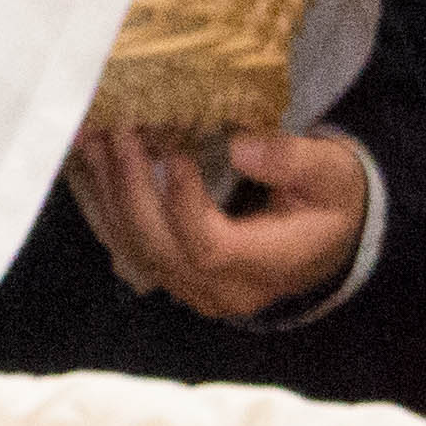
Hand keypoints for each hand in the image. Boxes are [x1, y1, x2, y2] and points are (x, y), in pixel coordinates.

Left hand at [64, 125, 368, 323]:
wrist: (324, 240)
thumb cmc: (331, 202)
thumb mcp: (332, 175)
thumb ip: (294, 162)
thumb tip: (241, 147)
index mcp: (269, 266)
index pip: (210, 247)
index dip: (184, 203)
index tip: (174, 152)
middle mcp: (223, 290)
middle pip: (161, 249)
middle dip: (132, 190)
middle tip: (118, 134)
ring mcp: (191, 289)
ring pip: (135, 249)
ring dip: (108, 193)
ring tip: (93, 141)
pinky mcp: (171, 277)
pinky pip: (127, 246)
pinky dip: (106, 204)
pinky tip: (92, 165)